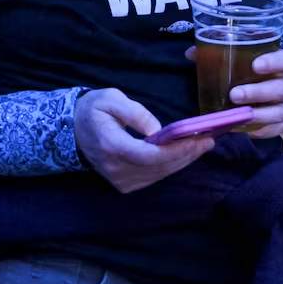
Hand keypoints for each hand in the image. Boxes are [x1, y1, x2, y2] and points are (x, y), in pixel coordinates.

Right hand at [73, 88, 214, 192]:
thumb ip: (135, 112)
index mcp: (112, 146)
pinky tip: (185, 154)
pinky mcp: (124, 184)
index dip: (177, 150)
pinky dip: (171, 166)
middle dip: (187, 154)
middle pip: (159, 167)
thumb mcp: (110, 99)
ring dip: (183, 161)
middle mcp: (116, 168)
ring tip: (203, 145)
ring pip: (159, 175)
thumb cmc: (93, 110)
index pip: (150, 155)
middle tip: (209, 140)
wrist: (72, 131)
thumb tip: (158, 130)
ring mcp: (119, 180)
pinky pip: (153, 177)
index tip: (198, 139)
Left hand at [180, 46, 282, 138]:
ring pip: (280, 111)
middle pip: (282, 88)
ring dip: (259, 114)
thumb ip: (221, 52)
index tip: (255, 65)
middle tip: (235, 94)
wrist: (281, 85)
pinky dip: (261, 130)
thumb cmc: (259, 68)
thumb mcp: (246, 56)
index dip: (274, 62)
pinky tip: (243, 128)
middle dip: (258, 92)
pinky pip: (276, 129)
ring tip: (239, 116)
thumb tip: (191, 53)